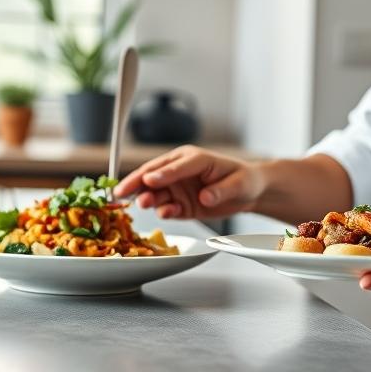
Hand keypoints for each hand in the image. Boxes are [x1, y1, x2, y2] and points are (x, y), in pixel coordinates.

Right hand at [115, 146, 265, 219]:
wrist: (249, 193)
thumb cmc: (243, 179)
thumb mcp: (237, 183)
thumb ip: (219, 190)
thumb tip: (204, 197)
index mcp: (193, 158)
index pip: (173, 165)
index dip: (161, 173)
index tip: (148, 180)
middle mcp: (180, 171)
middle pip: (153, 175)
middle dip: (136, 183)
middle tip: (122, 192)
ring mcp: (179, 188)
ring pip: (156, 193)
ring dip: (147, 198)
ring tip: (142, 204)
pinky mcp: (180, 204)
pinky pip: (167, 208)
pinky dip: (164, 211)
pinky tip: (166, 213)